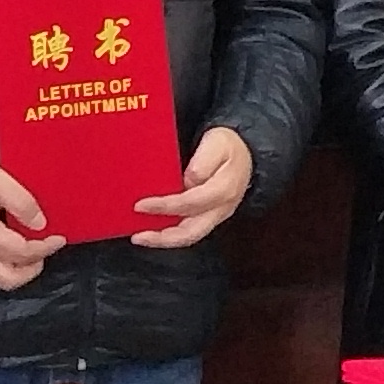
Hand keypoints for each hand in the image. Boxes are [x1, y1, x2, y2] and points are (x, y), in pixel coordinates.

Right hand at [0, 157, 58, 288]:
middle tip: (44, 250)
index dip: (45, 248)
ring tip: (31, 249)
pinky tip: (13, 246)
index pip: (23, 253)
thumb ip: (22, 203)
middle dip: (32, 269)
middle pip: (9, 280)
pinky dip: (6, 264)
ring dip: (19, 269)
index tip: (59, 239)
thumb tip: (41, 225)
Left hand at [130, 124, 253, 250]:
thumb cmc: (227, 147)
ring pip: (189, 236)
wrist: (245, 153)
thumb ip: (203, 161)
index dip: (164, 207)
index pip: (189, 203)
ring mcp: (215, 216)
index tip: (141, 205)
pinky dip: (169, 234)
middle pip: (190, 232)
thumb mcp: (217, 144)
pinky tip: (153, 229)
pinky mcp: (209, 217)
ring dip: (163, 240)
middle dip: (162, 238)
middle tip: (138, 236)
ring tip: (141, 236)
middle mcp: (220, 209)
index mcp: (223, 190)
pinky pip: (188, 230)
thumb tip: (187, 181)